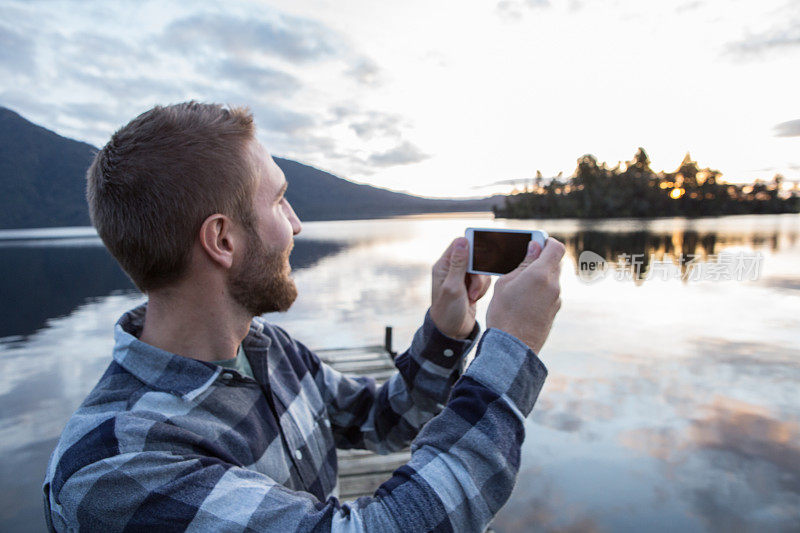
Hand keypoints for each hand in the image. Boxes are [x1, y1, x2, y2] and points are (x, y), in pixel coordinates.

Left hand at [430, 237, 490, 338]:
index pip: (459, 245)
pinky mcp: (471, 285)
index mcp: (443, 266)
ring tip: (472, 296)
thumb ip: (459, 264)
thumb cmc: (448, 311)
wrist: (453, 331)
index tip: (478, 262)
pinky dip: (482, 289)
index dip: (471, 249)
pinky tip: (475, 299)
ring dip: (480, 283)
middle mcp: (452, 269)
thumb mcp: (453, 287)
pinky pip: (484, 280)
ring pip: (481, 269)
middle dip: (478, 273)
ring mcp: (462, 277)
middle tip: (473, 287)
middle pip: (474, 257)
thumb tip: (463, 241)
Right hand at [486, 237, 564, 353]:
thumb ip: (523, 264)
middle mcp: (553, 286)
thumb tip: (534, 248)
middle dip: (542, 259)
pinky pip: (550, 293)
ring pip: (552, 279)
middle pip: (555, 263)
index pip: (556, 247)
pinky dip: (541, 290)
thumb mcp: (506, 283)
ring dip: (540, 276)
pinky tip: (524, 299)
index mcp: (541, 274)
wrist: (513, 347)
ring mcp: (556, 300)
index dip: (546, 242)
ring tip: (520, 284)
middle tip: (524, 262)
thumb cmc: (504, 313)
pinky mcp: (554, 311)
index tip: (535, 244)